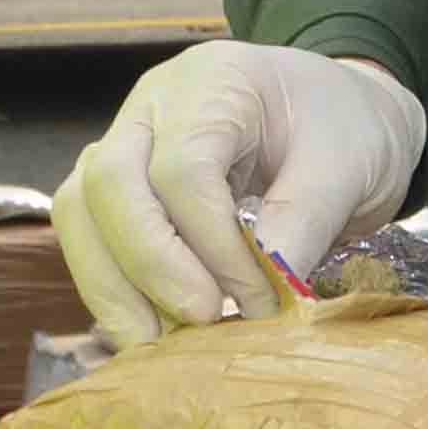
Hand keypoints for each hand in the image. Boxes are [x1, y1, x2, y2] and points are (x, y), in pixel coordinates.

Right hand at [53, 40, 427, 348]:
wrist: (342, 113)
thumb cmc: (346, 128)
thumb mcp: (347, 165)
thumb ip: (303, 221)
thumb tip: (259, 296)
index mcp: (213, 82)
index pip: (182, 169)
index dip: (213, 246)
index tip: (258, 299)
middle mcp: (152, 105)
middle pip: (108, 182)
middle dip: (149, 264)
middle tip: (203, 321)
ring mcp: (127, 143)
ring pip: (80, 211)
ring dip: (112, 286)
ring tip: (161, 346)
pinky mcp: (121, 187)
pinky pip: (89, 237)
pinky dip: (113, 289)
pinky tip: (153, 331)